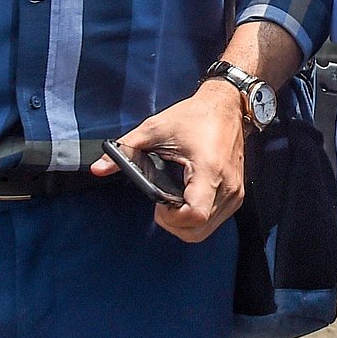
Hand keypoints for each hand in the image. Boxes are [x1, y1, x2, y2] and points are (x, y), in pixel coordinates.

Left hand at [91, 79, 244, 241]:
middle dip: (173, 225)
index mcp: (209, 170)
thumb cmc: (194, 116)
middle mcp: (227, 186)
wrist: (226, 106)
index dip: (171, 218)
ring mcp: (235, 193)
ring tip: (172, 202)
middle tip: (161, 206)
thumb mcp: (154, 129)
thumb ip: (125, 150)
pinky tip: (185, 200)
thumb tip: (99, 168)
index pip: (194, 215)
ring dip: (184, 224)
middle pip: (198, 230)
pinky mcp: (237, 195)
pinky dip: (197, 219)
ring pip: (206, 231)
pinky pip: (214, 221)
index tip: (159, 204)